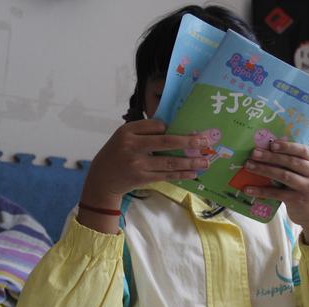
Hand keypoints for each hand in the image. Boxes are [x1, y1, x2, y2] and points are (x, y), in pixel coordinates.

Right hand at [81, 119, 209, 208]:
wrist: (102, 179)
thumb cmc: (117, 154)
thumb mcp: (124, 137)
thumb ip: (144, 132)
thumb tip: (174, 129)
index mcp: (128, 131)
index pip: (156, 126)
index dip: (172, 128)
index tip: (187, 129)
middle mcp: (132, 146)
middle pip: (166, 142)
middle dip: (189, 141)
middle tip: (206, 141)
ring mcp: (138, 164)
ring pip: (169, 162)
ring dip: (190, 162)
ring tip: (206, 161)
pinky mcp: (142, 178)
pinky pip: (166, 175)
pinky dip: (181, 174)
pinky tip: (194, 173)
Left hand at [243, 140, 308, 244]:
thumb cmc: (304, 189)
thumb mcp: (305, 173)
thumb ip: (293, 162)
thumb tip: (267, 149)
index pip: (302, 150)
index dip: (286, 146)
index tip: (271, 144)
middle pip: (290, 161)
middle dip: (270, 156)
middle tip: (253, 153)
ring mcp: (307, 187)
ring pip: (283, 175)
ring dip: (264, 169)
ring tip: (248, 166)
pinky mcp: (297, 200)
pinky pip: (276, 193)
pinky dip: (261, 190)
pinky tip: (248, 189)